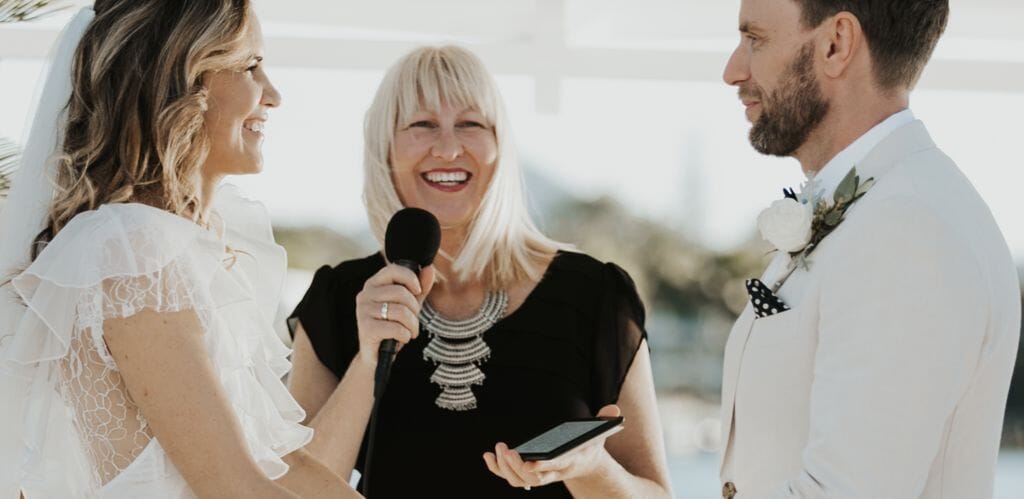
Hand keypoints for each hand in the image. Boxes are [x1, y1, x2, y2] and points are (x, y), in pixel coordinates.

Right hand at [354, 263, 433, 365]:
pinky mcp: (365, 328)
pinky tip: (402, 338)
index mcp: (374, 284)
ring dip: (412, 324)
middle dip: (414, 309)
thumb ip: (419, 287)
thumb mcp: (409, 305)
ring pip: (400, 311)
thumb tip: (429, 269)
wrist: (377, 355)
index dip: (410, 278)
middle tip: (414, 320)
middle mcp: (365, 295)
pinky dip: (405, 335)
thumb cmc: (393, 326)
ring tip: (410, 331)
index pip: (393, 270)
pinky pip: (395, 327)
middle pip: (400, 293)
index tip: (418, 291)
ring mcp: (363, 311)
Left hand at [483, 405, 620, 489]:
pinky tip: (487, 457)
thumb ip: (605, 422)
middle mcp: (553, 473)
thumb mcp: (599, 434)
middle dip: (517, 467)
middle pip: (532, 478)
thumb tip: (614, 410)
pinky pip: (510, 477)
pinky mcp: (530, 473)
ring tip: (498, 449)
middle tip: (507, 449)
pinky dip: (496, 470)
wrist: (585, 465)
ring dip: (505, 468)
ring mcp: (540, 475)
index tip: (529, 462)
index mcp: (569, 463)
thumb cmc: (589, 446)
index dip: (543, 466)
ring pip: (519, 480)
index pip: (555, 467)